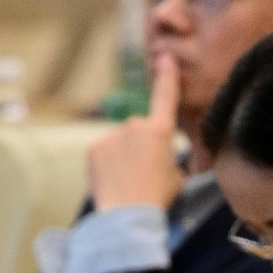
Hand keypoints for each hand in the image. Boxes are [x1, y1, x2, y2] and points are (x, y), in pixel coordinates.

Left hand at [88, 53, 183, 211]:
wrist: (127, 214)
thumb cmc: (157, 196)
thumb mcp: (177, 176)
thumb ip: (169, 158)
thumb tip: (161, 158)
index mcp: (159, 132)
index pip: (165, 98)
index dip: (167, 77)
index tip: (165, 58)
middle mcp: (134, 126)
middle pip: (141, 130)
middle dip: (144, 145)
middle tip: (147, 172)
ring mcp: (111, 137)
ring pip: (122, 142)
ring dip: (126, 156)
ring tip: (130, 181)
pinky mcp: (94, 148)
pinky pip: (106, 151)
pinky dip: (110, 163)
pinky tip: (115, 181)